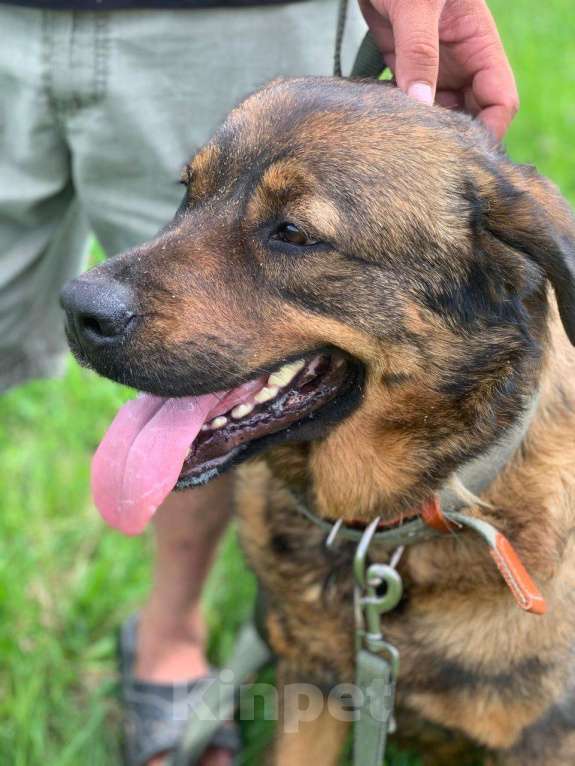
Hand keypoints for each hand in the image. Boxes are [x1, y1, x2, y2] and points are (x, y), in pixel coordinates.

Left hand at [359, 0, 518, 138]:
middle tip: (423, 154)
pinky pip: (408, 104)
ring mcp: (431, 67)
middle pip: (470, 115)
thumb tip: (423, 104)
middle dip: (453, 138)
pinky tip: (383, 125)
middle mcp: (459, 62)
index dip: (488, 130)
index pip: (499, 101)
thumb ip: (419, 53)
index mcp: (479, 45)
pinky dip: (399, 117)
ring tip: (400, 142)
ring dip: (423, 131)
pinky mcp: (402, 69)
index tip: (461, 152)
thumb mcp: (415, 6)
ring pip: (438, 115)